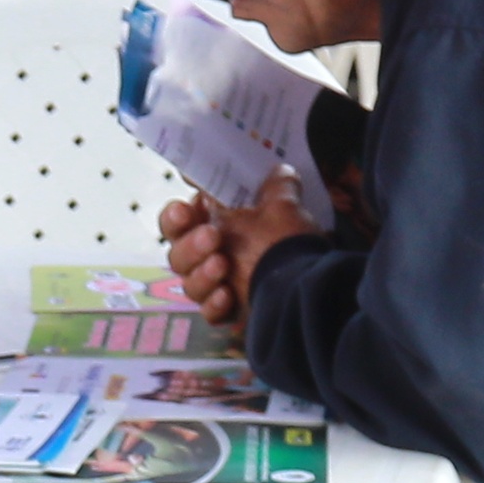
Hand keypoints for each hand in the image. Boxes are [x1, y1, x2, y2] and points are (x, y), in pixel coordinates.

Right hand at [158, 176, 313, 325]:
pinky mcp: (230, 313)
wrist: (307, 284)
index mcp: (217, 228)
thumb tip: (282, 170)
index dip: (176, 217)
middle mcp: (211, 258)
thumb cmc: (287, 242)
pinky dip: (215, 305)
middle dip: (190, 246)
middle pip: (177, 257)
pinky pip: (211, 313)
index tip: (187, 211)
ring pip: (190, 286)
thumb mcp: (282, 207)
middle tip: (213, 237)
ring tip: (222, 264)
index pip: (177, 222)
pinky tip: (228, 295)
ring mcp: (219, 287)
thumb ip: (276, 186)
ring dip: (202, 275)